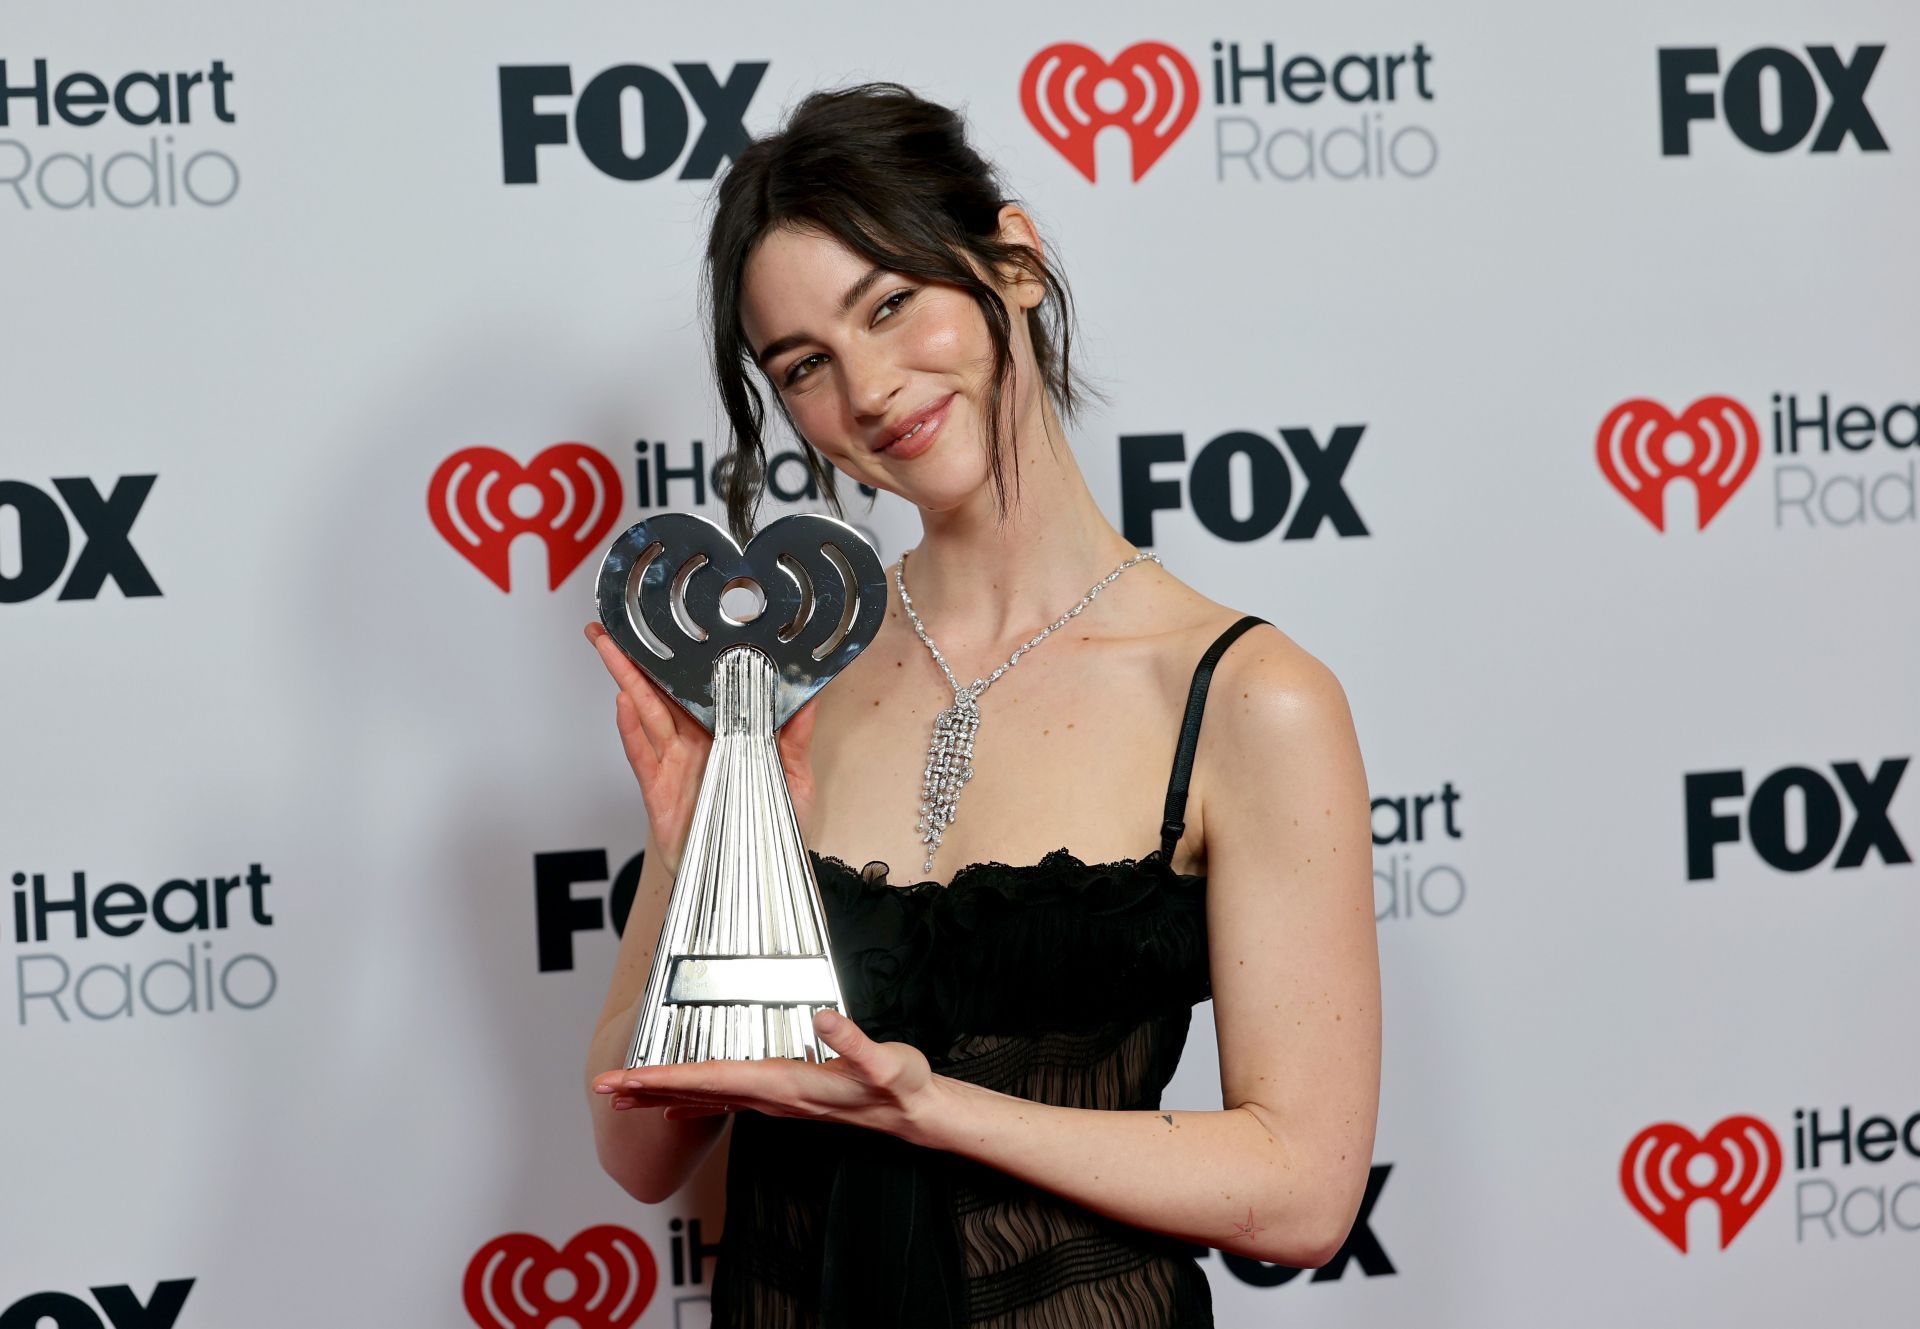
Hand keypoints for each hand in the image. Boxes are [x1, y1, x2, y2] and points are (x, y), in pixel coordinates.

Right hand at [586, 621, 822, 872]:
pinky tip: (623, 702)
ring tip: (612, 649)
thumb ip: (796, 738)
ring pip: (647, 714)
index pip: (703, 687)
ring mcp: (675, 766)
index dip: (686, 657)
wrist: (753, 880)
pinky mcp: (659, 793)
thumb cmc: (770, 830)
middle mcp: (696, 744)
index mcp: (727, 733)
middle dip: (637, 660)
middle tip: (617, 626)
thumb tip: (809, 697)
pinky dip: (631, 730)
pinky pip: (642, 756)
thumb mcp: (795, 779)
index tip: (675, 625)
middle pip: (663, 693)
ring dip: (626, 682)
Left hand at [590, 1011, 938, 1142]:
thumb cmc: (902, 1086)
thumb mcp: (888, 1061)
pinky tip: (672, 1109)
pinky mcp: (783, 1098)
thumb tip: (824, 1018)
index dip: (666, 1079)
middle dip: (647, 1091)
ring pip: (706, 1099)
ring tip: (620, 1097)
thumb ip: (857, 1042)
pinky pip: (727, 1102)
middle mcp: (773, 1097)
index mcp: (786, 1084)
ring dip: (661, 1097)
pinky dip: (694, 1102)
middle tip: (600, 1087)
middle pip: (697, 1093)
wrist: (914, 1112)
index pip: (713, 1080)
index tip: (627, 1080)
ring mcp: (775, 1101)